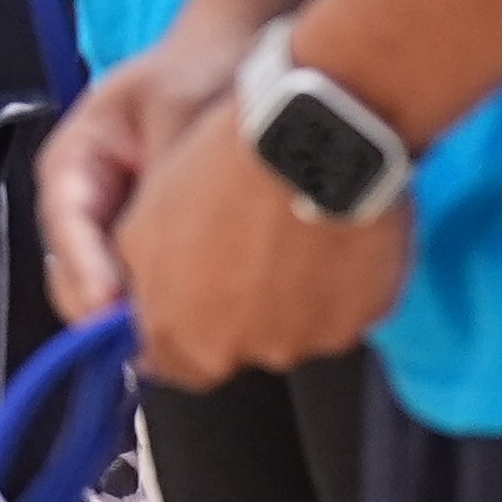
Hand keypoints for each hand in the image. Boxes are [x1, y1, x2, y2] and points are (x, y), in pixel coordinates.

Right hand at [37, 17, 248, 323]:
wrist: (230, 54)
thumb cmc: (196, 70)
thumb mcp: (175, 108)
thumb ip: (160, 174)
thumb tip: (159, 242)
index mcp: (72, 162)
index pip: (65, 224)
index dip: (84, 269)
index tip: (107, 306)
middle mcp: (83, 205)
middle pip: (75, 273)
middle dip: (104, 309)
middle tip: (151, 339)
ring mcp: (114, 229)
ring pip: (107, 291)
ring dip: (136, 314)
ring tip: (179, 335)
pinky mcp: (148, 246)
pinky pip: (144, 287)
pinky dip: (165, 305)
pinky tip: (200, 317)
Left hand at [113, 97, 411, 388]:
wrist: (308, 135)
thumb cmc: (219, 168)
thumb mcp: (144, 224)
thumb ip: (139, 283)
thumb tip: (135, 307)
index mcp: (182, 332)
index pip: (176, 365)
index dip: (182, 331)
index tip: (194, 296)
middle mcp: (245, 349)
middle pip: (239, 346)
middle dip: (239, 310)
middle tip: (249, 249)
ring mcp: (310, 337)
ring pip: (297, 328)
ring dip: (292, 293)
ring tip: (293, 230)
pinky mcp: (366, 316)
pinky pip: (348, 306)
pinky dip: (339, 279)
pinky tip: (331, 231)